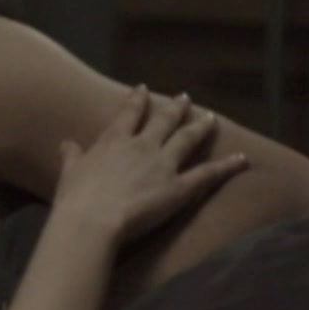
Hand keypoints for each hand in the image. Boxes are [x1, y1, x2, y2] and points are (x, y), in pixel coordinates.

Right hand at [54, 86, 250, 242]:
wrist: (91, 220)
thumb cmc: (75, 199)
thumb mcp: (69, 173)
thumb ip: (72, 156)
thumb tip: (67, 143)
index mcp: (114, 141)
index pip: (129, 113)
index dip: (137, 100)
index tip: (143, 88)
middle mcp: (142, 146)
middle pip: (164, 120)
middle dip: (176, 108)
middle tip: (185, 98)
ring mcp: (163, 164)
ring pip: (188, 139)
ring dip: (201, 127)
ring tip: (211, 118)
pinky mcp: (178, 187)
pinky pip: (207, 174)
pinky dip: (226, 166)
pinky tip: (241, 159)